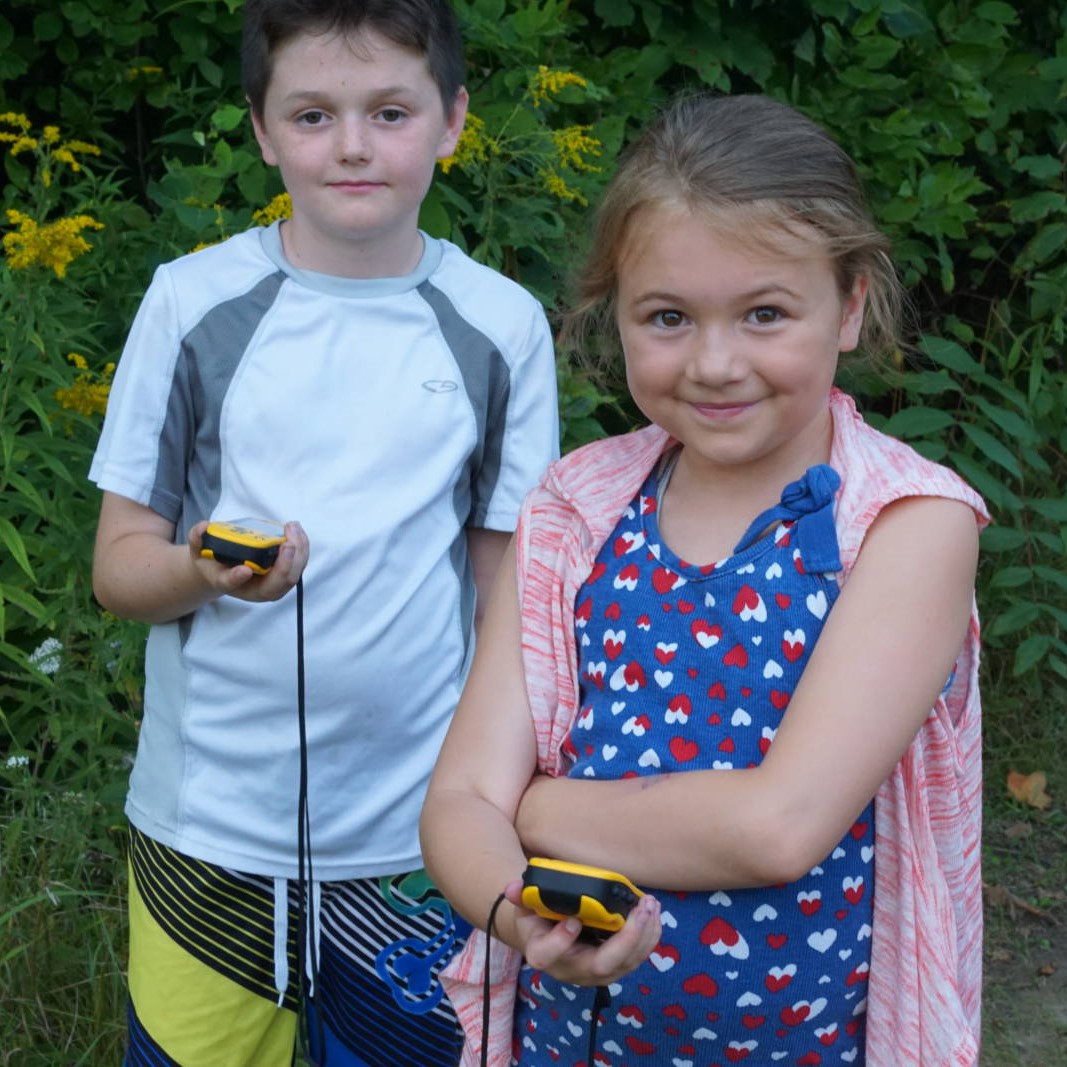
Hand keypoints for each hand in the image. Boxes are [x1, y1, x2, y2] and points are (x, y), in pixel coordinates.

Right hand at [187, 520, 309, 601]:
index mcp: (227, 582)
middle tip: (288, 541)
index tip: (243, 569)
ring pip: (292, 575)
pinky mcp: (283, 577)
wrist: (224, 571)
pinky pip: (297, 566)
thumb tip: (203, 528)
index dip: (237, 578)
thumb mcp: (199, 550)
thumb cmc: (213, 562)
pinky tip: (297, 531)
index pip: (231, 583)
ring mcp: (271, 585)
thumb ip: (197, 538)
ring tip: (293, 528)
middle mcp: (253, 589)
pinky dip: (301, 549)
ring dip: (298, 552)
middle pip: (275, 583)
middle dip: (285, 563)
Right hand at [503, 878, 660, 987]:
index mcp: (543, 955)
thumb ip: (521, 896)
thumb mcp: (524, 907)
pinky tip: (653, 914)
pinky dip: (648, 937)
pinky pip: (635, 958)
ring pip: (625, 964)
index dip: (560, 941)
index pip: (548, 956)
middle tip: (640, 910)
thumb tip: (513, 887)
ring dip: (644, 935)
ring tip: (651, 905)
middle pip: (601, 965)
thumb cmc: (537, 919)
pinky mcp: (614, 968)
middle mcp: (572, 971)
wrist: (548, 937)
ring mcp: (595, 973)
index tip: (573, 920)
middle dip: (626, 939)